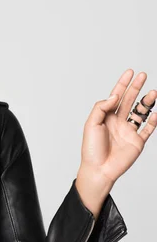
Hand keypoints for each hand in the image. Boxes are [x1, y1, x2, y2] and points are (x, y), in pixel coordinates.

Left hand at [79, 69, 156, 184]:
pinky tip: (156, 113)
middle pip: (130, 100)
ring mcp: (129, 131)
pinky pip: (148, 129)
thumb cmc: (91, 149)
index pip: (116, 96)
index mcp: (106, 116)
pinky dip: (154, 121)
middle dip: (136, 87)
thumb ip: (101, 108)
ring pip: (141, 113)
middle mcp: (118, 122)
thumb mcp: (91, 124)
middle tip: (143, 75)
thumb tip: (115, 96)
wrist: (99, 170)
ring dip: (147, 102)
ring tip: (153, 92)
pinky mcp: (137, 142)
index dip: (123, 84)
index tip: (130, 72)